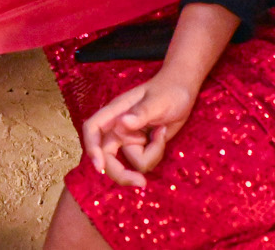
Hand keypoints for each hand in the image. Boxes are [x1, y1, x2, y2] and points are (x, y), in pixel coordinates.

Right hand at [80, 72, 199, 186]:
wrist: (182, 91)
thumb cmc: (168, 90)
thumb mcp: (157, 101)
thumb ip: (141, 113)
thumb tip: (123, 123)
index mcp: (115, 112)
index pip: (92, 129)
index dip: (92, 148)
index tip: (100, 167)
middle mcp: (117, 127)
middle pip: (106, 156)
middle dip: (121, 173)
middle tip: (141, 183)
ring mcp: (129, 138)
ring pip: (131, 162)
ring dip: (151, 155)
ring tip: (162, 134)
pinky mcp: (141, 146)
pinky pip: (144, 161)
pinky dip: (156, 153)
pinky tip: (162, 135)